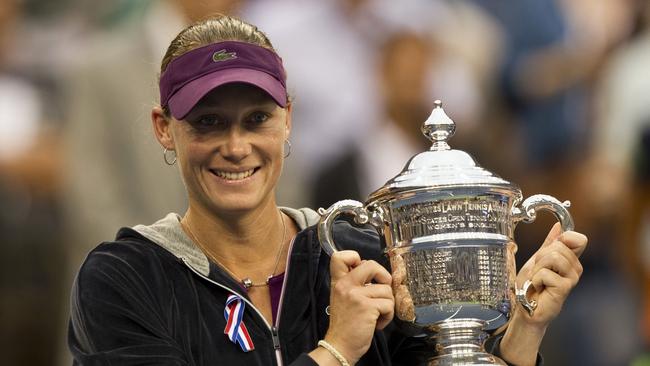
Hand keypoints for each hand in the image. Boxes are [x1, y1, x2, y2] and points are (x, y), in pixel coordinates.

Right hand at [320, 250, 393, 364]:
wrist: (340, 346)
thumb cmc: (345, 324)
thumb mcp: (341, 298)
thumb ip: (352, 283)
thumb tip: (374, 273)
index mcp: (338, 281)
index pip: (341, 256)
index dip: (356, 257)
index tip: (362, 272)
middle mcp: (346, 285)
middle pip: (371, 264)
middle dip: (384, 276)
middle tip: (381, 290)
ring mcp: (356, 295)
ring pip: (386, 289)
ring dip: (387, 303)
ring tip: (377, 314)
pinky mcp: (367, 307)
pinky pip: (389, 304)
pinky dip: (388, 316)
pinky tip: (378, 323)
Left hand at [516, 222, 586, 325]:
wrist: (525, 306)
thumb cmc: (532, 285)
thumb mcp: (538, 259)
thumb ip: (549, 243)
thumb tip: (559, 225)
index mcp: (570, 259)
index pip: (578, 239)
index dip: (564, 238)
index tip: (548, 249)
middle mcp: (575, 268)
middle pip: (558, 246)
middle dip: (541, 257)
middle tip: (538, 271)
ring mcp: (572, 278)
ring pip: (553, 257)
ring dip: (537, 268)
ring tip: (538, 279)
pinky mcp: (565, 287)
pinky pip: (546, 272)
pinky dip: (536, 280)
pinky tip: (539, 288)